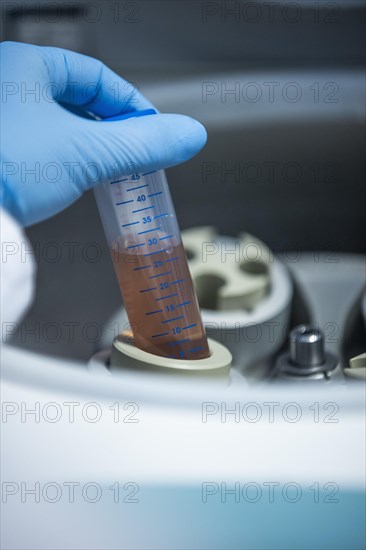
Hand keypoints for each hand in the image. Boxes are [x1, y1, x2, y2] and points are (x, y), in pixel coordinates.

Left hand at [0, 42, 206, 225]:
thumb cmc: (6, 168)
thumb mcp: (87, 153)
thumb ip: (142, 144)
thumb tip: (188, 135)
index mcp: (24, 65)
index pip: (96, 76)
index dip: (132, 104)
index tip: (152, 131)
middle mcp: (4, 84)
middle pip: (76, 101)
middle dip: (110, 130)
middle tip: (132, 156)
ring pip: (56, 126)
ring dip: (86, 148)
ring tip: (105, 173)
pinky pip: (36, 146)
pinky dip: (60, 161)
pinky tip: (68, 181)